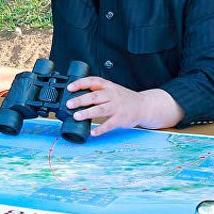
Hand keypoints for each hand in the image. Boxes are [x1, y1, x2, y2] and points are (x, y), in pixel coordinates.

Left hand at [65, 76, 183, 135]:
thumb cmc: (124, 98)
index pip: (93, 81)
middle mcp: (112, 95)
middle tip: (69, 104)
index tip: (70, 88)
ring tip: (76, 116)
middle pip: (94, 96)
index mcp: (108, 86)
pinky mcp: (121, 119)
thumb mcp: (112, 89)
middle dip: (80, 100)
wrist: (144, 105)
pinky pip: (109, 124)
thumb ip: (97, 91)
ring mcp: (117, 107)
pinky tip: (92, 132)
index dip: (80, 83)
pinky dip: (100, 129)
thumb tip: (77, 96)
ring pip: (100, 109)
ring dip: (87, 113)